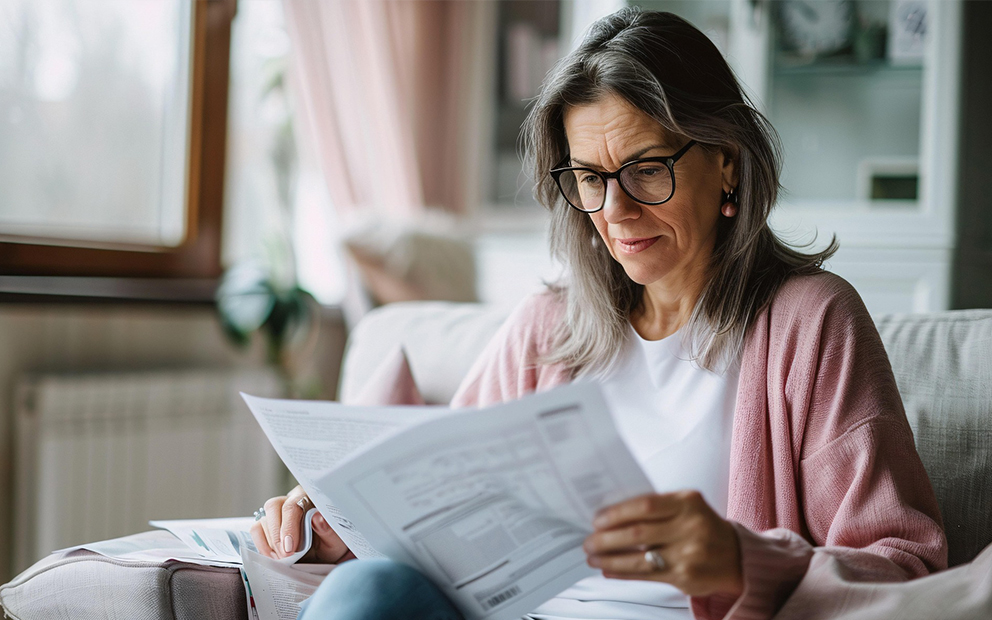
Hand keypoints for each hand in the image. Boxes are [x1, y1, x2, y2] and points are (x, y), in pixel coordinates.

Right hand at [249, 486, 354, 562]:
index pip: (294, 504)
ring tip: (284, 559)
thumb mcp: (336, 541)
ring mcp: (277, 511)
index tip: (290, 548)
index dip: (289, 526)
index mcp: (311, 497)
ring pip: (263, 519)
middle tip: (286, 556)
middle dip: (278, 536)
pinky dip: (262, 545)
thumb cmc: (330, 543)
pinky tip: (274, 556)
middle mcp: (292, 499)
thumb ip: (329, 530)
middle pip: (274, 507)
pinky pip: (256, 530)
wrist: (324, 554)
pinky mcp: (266, 523)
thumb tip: (318, 518)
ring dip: (271, 543)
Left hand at [584, 490, 742, 597]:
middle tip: (588, 541)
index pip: (644, 506)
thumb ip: (656, 507)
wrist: (736, 555)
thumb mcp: (685, 506)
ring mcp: (689, 553)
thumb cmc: (702, 526)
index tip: (597, 520)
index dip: (616, 514)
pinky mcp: (686, 577)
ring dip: (610, 558)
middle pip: (637, 533)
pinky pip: (647, 575)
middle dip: (606, 539)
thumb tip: (611, 515)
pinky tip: (609, 569)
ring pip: (639, 558)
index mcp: (687, 502)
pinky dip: (623, 572)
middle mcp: (690, 527)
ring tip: (593, 557)